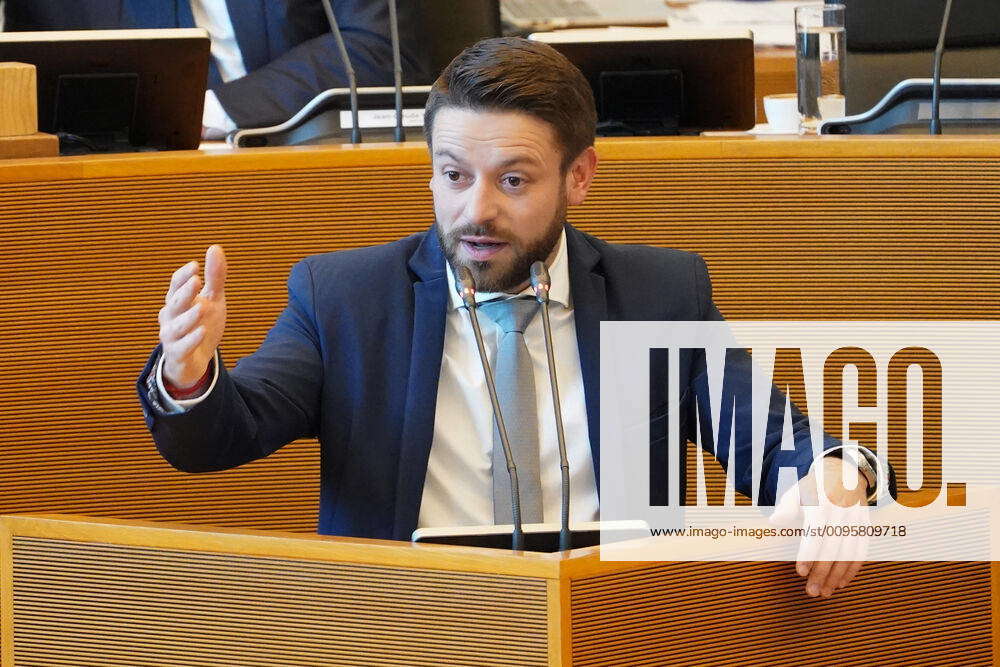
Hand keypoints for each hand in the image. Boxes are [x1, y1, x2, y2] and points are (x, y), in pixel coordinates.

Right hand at [159, 245, 227, 388]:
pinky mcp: (178, 355)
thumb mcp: (213, 299)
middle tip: (197, 280)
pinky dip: (191, 340)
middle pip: (175, 303)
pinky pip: (182, 347)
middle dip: (185, 292)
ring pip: (177, 326)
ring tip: (202, 307)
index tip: (195, 265)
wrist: (196, 360)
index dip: (183, 276)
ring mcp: (171, 337)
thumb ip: (214, 277)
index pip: (176, 285)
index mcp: (176, 301)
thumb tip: (214, 247)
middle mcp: (170, 317)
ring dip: (189, 317)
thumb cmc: (201, 324)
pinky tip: (202, 332)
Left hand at [774, 456, 870, 597]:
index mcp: (821, 504)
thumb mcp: (796, 492)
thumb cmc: (812, 489)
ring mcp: (856, 520)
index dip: (808, 554)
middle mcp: (841, 513)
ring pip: (849, 554)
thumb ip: (785, 508)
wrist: (843, 473)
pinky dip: (853, 570)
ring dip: (837, 577)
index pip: (815, 533)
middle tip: (812, 592)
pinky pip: (862, 552)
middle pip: (832, 548)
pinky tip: (842, 583)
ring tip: (825, 593)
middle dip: (822, 573)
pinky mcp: (865, 527)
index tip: (800, 572)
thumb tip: (774, 521)